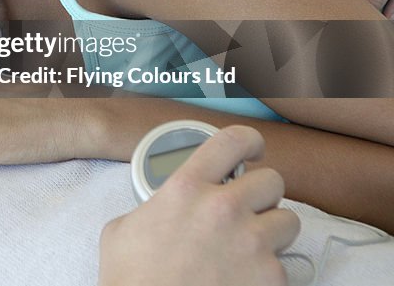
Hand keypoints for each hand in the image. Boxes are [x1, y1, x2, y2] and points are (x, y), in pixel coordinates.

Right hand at [98, 126, 298, 285]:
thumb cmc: (131, 279)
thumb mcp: (123, 228)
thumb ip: (155, 208)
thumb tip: (163, 210)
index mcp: (186, 188)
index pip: (231, 140)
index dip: (248, 142)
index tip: (253, 151)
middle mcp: (223, 208)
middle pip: (272, 181)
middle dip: (262, 196)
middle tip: (247, 211)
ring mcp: (251, 244)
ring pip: (288, 221)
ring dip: (272, 233)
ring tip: (249, 249)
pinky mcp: (271, 278)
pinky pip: (284, 266)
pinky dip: (267, 273)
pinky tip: (241, 280)